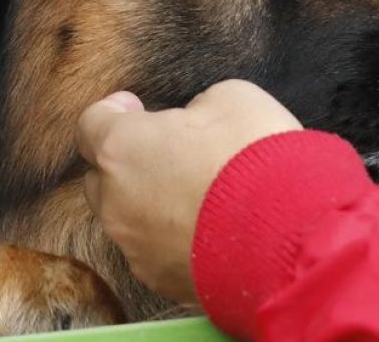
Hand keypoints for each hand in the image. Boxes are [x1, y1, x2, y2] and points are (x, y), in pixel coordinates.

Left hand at [75, 80, 302, 302]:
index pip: (90, 124)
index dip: (113, 112)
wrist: (288, 232)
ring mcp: (135, 246)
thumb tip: (195, 122)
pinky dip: (172, 238)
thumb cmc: (255, 156)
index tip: (135, 108)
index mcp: (122, 148)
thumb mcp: (232, 98)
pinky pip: (154, 252)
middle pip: (102, 177)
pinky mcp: (161, 280)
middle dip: (128, 162)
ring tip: (197, 195)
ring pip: (128, 219)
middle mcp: (115, 201)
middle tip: (170, 151)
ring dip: (151, 203)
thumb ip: (196, 107)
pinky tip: (208, 228)